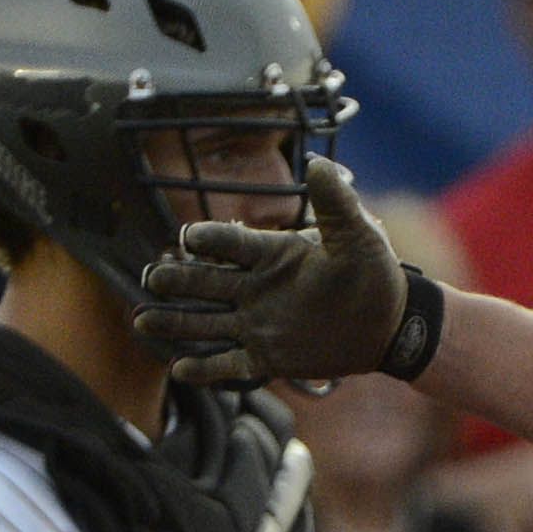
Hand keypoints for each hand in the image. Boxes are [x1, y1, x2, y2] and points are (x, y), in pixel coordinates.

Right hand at [139, 157, 406, 386]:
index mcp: (272, 255)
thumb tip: (319, 163)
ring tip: (142, 321)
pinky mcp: (269, 356)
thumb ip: (335, 204)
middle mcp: (256, 288)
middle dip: (176, 279)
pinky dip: (207, 367)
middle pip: (205, 281)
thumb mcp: (358, 237)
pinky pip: (231, 363)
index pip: (230, 243)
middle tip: (151, 278)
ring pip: (206, 321)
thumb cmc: (373, 275)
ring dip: (175, 321)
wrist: (390, 324)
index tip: (190, 238)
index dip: (210, 238)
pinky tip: (180, 368)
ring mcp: (258, 323)